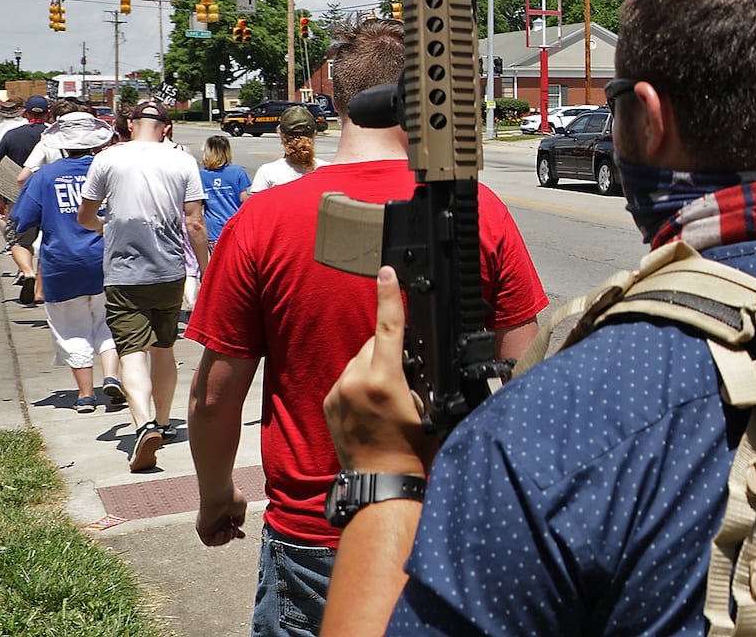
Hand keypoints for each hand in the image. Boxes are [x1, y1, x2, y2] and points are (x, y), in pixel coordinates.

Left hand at [195, 485, 247, 545]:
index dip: (237, 533)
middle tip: (235, 529)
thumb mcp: (241, 509)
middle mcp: (217, 520)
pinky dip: (216, 541)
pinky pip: (208, 541)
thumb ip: (240, 520)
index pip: (231, 527)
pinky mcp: (202, 528)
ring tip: (229, 530)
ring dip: (225, 539)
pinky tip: (221, 533)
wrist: (218, 494)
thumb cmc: (231, 498)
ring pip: (217, 540)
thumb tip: (236, 526)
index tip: (243, 535)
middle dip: (232, 536)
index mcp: (227, 514)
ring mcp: (209, 524)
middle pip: (224, 535)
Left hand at [324, 267, 437, 476]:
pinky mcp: (328, 403)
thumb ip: (414, 375)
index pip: (389, 327)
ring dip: (373, 367)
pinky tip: (370, 406)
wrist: (381, 482)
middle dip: (389, 351)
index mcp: (384, 380)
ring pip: (359, 360)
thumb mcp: (427, 405)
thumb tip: (408, 356)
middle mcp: (356, 382)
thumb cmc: (412, 449)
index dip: (389, 296)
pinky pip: (346, 378)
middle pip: (374, 343)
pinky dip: (359, 383)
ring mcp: (338, 393)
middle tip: (403, 379)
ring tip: (386, 399)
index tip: (387, 272)